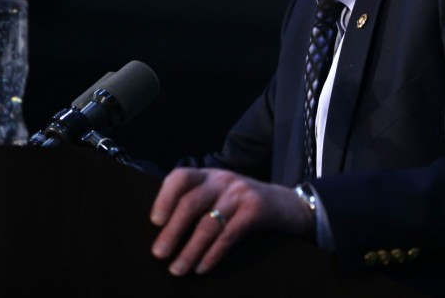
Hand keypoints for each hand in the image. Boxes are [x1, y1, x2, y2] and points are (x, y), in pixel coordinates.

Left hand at [149, 167, 313, 275]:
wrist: (290, 205)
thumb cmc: (246, 205)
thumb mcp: (222, 196)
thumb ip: (199, 204)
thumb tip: (164, 233)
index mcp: (209, 175)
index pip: (180, 177)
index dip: (164, 197)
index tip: (154, 221)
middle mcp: (222, 180)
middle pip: (190, 202)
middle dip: (172, 230)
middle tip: (159, 254)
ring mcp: (240, 193)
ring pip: (208, 223)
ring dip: (190, 250)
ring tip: (178, 269)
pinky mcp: (255, 209)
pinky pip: (228, 234)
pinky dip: (212, 254)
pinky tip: (202, 267)